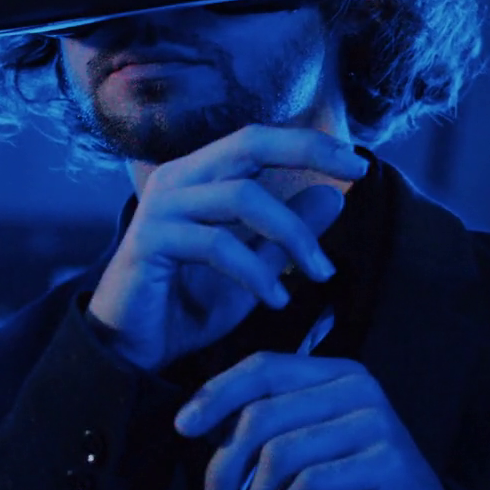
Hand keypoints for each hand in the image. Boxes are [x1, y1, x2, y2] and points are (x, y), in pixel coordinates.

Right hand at [85, 126, 369, 370]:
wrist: (131, 350)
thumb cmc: (187, 305)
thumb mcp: (253, 266)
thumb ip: (285, 231)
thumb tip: (335, 194)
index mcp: (200, 176)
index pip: (258, 139)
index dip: (309, 143)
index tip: (358, 162)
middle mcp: (178, 179)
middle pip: (249, 144)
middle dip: (307, 153)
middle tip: (356, 175)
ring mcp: (161, 207)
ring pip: (242, 197)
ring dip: (292, 235)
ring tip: (320, 274)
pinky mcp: (150, 241)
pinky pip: (216, 245)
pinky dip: (255, 273)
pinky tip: (277, 300)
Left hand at [176, 352, 452, 489]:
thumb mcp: (298, 456)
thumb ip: (260, 433)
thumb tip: (196, 421)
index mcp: (332, 374)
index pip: (262, 367)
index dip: (216, 393)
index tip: (182, 427)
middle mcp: (355, 386)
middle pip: (260, 416)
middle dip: (223, 471)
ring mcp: (373, 421)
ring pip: (279, 455)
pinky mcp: (385, 460)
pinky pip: (309, 486)